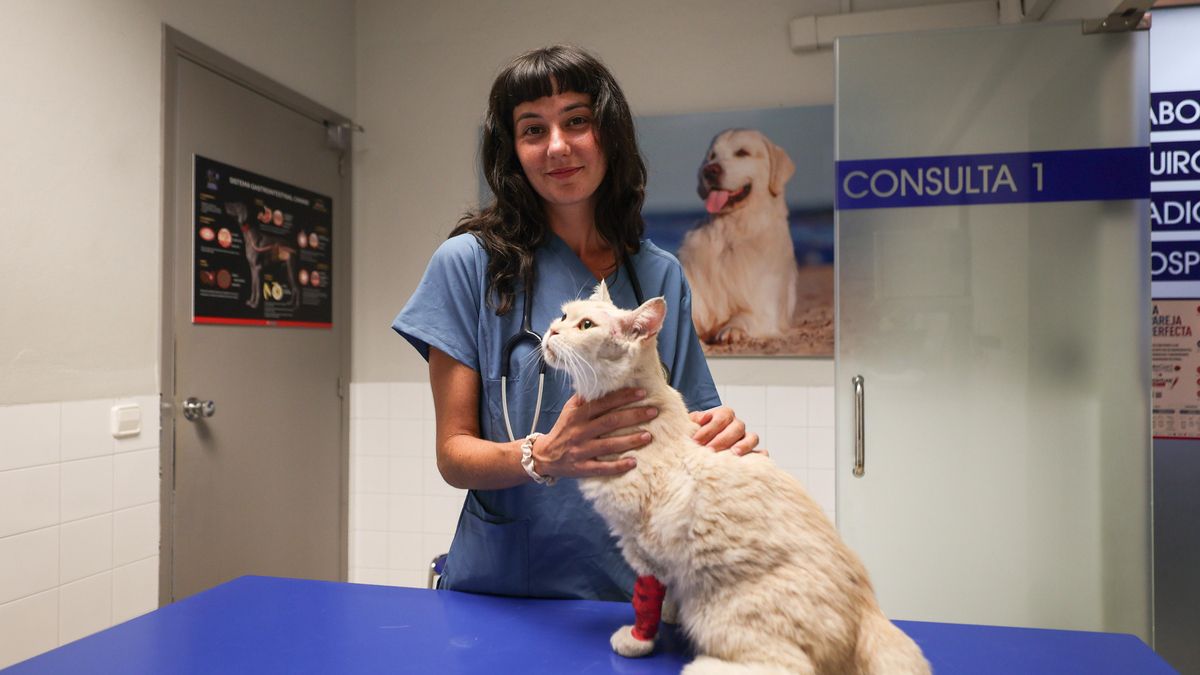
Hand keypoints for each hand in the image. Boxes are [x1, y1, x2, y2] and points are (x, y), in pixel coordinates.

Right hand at [532, 388, 656, 478]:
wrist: (544, 456)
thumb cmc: (563, 429)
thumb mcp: (569, 410)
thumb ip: (586, 398)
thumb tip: (605, 382)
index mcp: (577, 414)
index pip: (603, 403)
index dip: (623, 397)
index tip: (642, 392)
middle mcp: (579, 431)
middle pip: (610, 422)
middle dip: (633, 416)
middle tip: (653, 412)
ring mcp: (581, 451)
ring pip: (608, 445)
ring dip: (630, 440)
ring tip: (648, 436)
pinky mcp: (582, 468)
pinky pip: (602, 468)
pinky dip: (618, 466)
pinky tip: (633, 462)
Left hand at [689, 406, 761, 455]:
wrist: (700, 446)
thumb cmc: (696, 435)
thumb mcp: (692, 424)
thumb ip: (694, 420)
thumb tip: (703, 419)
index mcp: (724, 414)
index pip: (722, 417)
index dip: (709, 428)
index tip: (696, 440)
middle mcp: (737, 425)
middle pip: (737, 427)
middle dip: (722, 439)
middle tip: (709, 450)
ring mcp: (746, 439)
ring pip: (752, 438)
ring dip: (744, 445)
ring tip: (733, 454)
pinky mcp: (752, 453)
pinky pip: (762, 454)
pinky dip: (760, 457)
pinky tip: (751, 463)